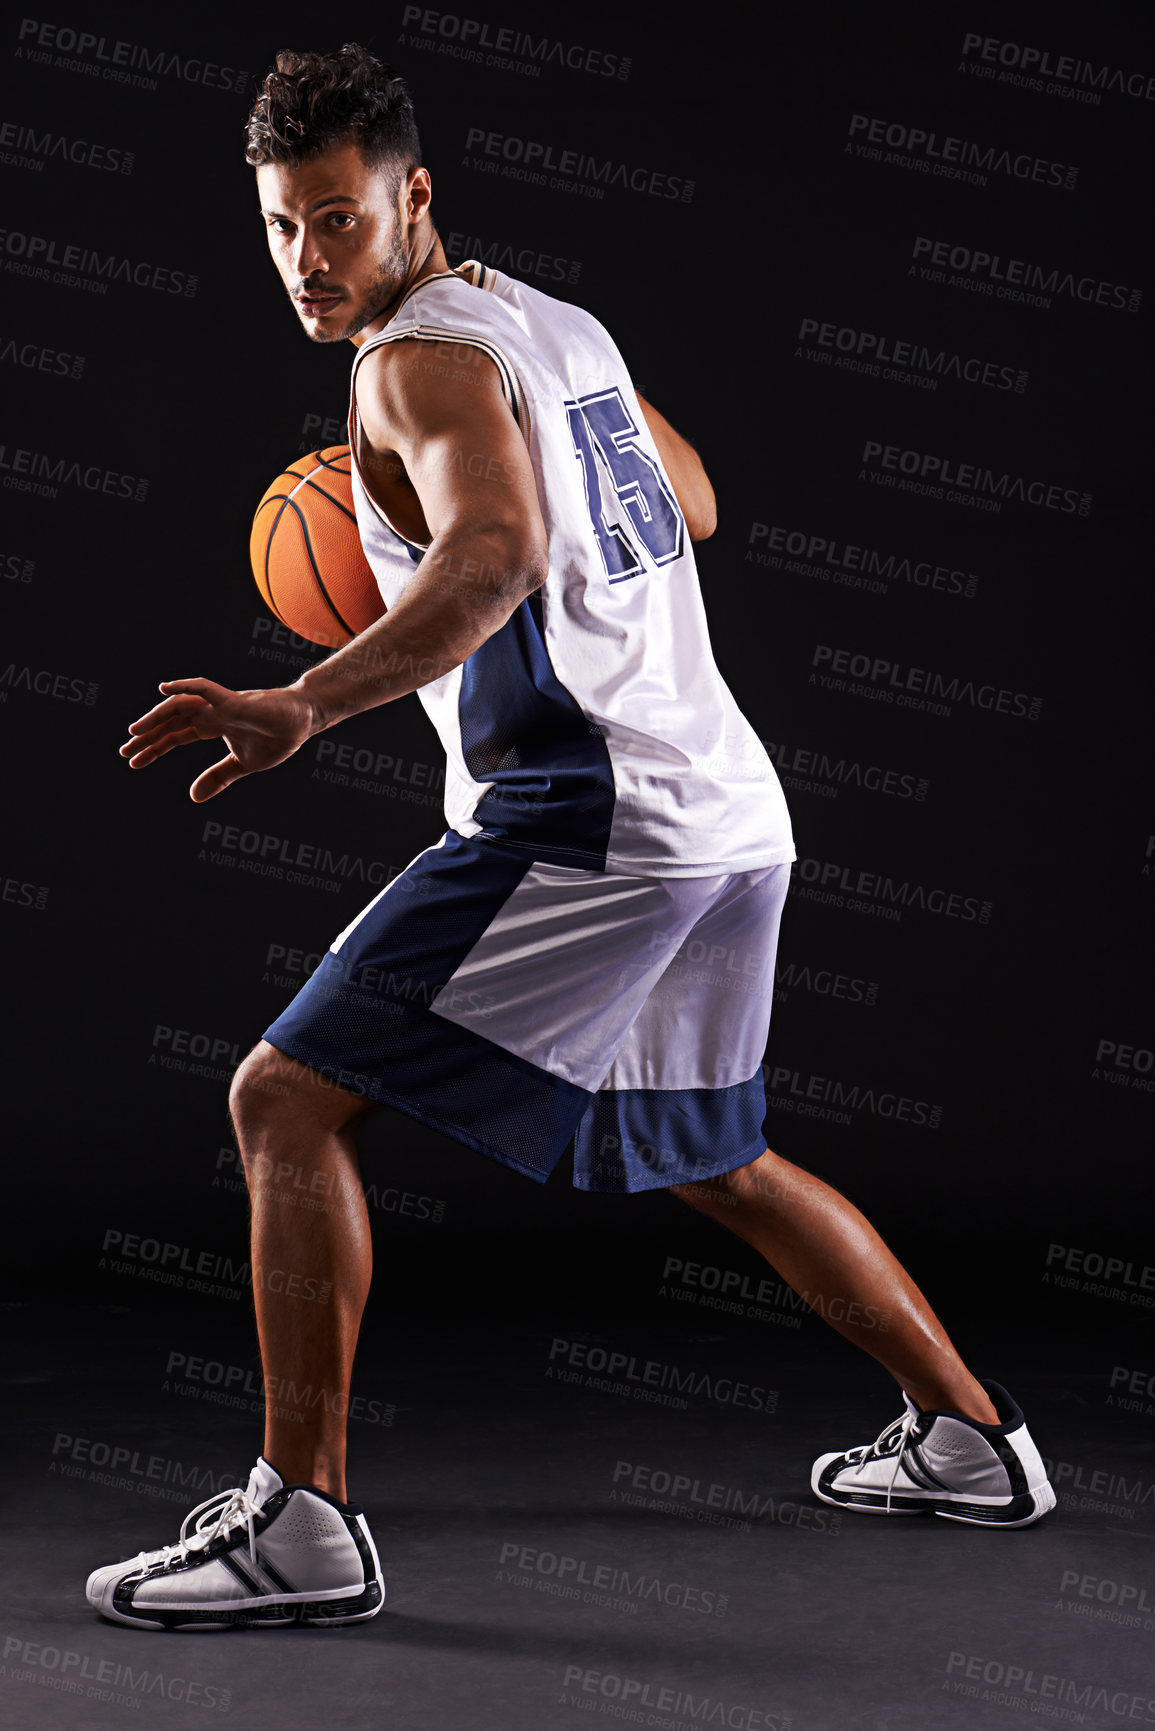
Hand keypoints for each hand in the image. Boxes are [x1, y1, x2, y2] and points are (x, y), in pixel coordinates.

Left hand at [120, 677, 314, 801]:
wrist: (305, 720)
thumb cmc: (278, 737)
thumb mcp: (243, 764)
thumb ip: (218, 777)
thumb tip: (193, 797)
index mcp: (212, 726)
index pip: (175, 736)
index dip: (154, 748)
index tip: (133, 761)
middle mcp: (211, 712)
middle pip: (171, 721)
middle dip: (147, 735)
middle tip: (124, 751)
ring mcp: (221, 705)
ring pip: (180, 706)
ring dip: (156, 717)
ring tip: (135, 732)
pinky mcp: (236, 701)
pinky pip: (206, 689)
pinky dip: (185, 687)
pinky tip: (164, 690)